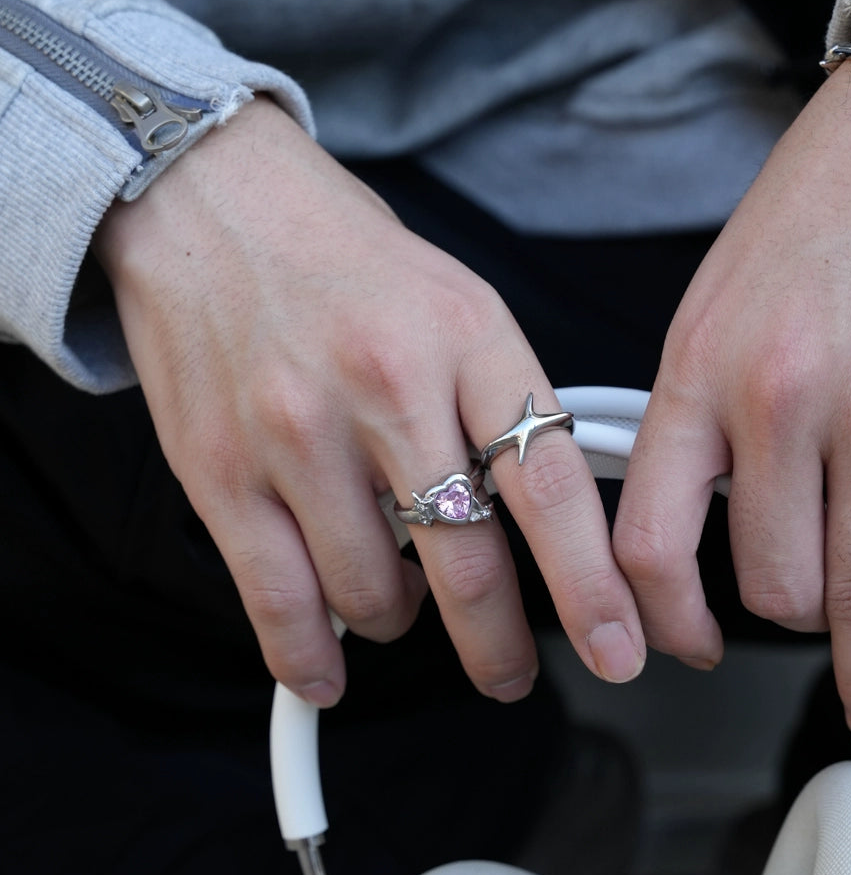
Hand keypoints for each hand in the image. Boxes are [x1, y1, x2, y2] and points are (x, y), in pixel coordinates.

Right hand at [94, 98, 644, 704]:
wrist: (208, 202)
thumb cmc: (345, 264)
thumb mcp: (461, 306)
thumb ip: (508, 409)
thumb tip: (562, 527)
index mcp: (469, 339)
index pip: (552, 488)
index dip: (592, 587)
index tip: (617, 647)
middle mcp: (387, 386)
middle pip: (469, 562)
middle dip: (500, 645)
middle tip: (512, 672)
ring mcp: (298, 432)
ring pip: (376, 594)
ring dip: (399, 621)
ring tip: (398, 597)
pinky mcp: (222, 470)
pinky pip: (279, 600)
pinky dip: (310, 655)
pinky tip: (326, 666)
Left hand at [613, 47, 850, 745]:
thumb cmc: (830, 202)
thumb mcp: (719, 295)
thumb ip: (703, 408)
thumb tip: (712, 515)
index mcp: (701, 370)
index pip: (654, 544)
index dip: (663, 622)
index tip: (683, 649)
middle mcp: (782, 401)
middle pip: (770, 586)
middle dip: (791, 630)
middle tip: (811, 635)